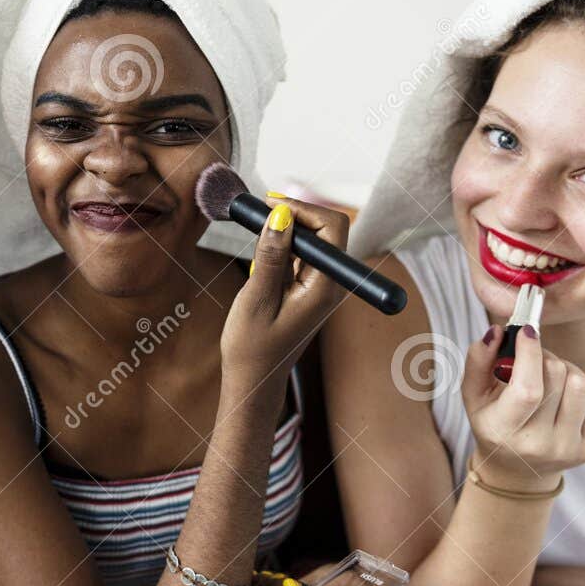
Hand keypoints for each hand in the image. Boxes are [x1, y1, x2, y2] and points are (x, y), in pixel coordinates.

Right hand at [221, 195, 351, 393]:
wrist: (253, 381)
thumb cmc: (252, 348)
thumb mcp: (256, 298)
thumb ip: (271, 255)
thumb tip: (281, 214)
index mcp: (325, 287)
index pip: (332, 228)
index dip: (303, 208)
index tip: (268, 205)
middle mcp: (331, 284)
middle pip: (327, 229)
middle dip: (296, 214)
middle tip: (260, 212)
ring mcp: (322, 287)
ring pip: (314, 239)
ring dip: (287, 228)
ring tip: (255, 230)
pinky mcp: (310, 289)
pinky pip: (303, 255)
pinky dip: (283, 245)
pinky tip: (262, 253)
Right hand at [461, 324, 584, 491]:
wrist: (517, 470)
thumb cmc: (493, 424)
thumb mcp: (473, 395)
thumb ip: (479, 360)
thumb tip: (497, 332)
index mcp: (503, 432)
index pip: (527, 390)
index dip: (530, 354)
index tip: (526, 331)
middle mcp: (538, 444)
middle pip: (556, 376)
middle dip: (543, 355)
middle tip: (531, 358)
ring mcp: (568, 448)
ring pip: (581, 382)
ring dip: (564, 368)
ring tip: (548, 376)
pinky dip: (577, 383)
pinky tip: (562, 393)